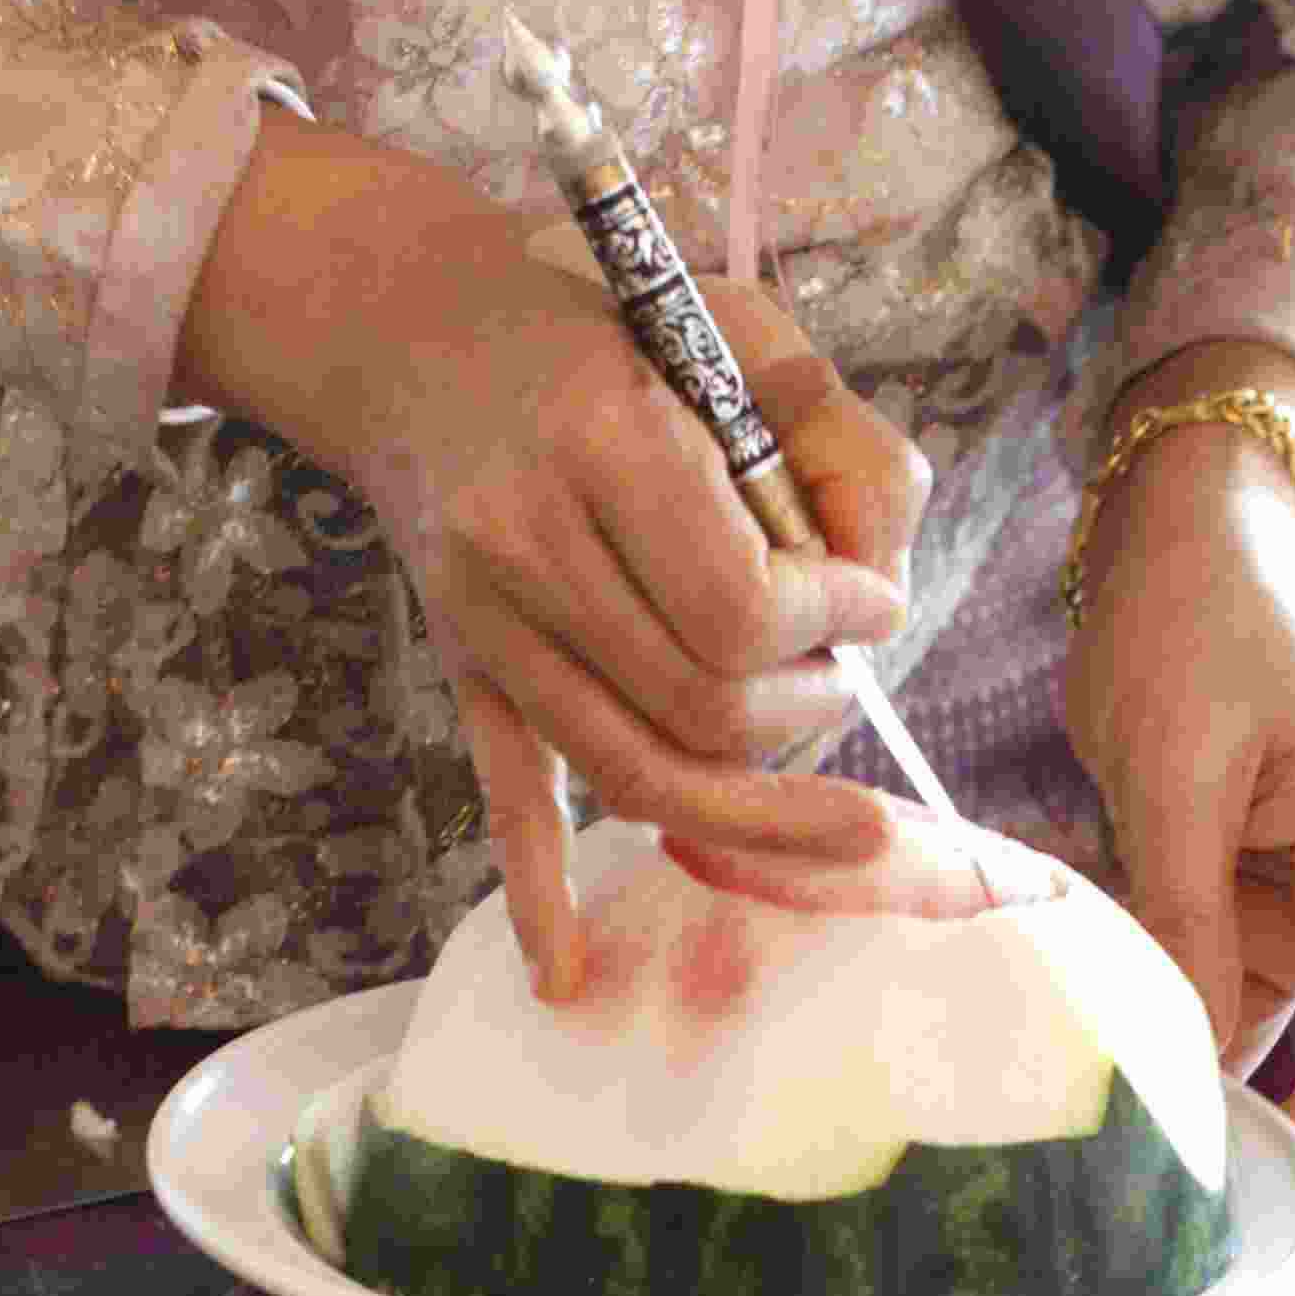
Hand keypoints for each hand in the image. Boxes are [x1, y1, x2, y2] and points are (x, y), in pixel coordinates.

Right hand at [265, 203, 926, 998]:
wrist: (413, 330)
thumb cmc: (606, 324)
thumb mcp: (742, 329)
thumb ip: (841, 448)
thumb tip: (881, 593)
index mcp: (600, 441)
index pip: (743, 611)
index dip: (836, 626)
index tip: (869, 602)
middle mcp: (527, 544)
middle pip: (701, 710)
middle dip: (808, 709)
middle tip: (841, 671)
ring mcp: (486, 622)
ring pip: (635, 775)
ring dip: (754, 809)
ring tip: (842, 815)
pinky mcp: (467, 668)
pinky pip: (504, 794)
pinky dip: (538, 888)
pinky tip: (565, 971)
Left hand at [1066, 409, 1294, 1194]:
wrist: (1179, 540)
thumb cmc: (1190, 629)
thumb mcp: (1175, 773)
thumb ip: (1185, 916)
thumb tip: (1188, 1059)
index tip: (1271, 1198)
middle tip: (1228, 1250)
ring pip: (1286, 1046)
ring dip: (1228, 1109)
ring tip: (1146, 1192)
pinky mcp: (1247, 902)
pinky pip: (1225, 1003)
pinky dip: (1183, 1052)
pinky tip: (1118, 1105)